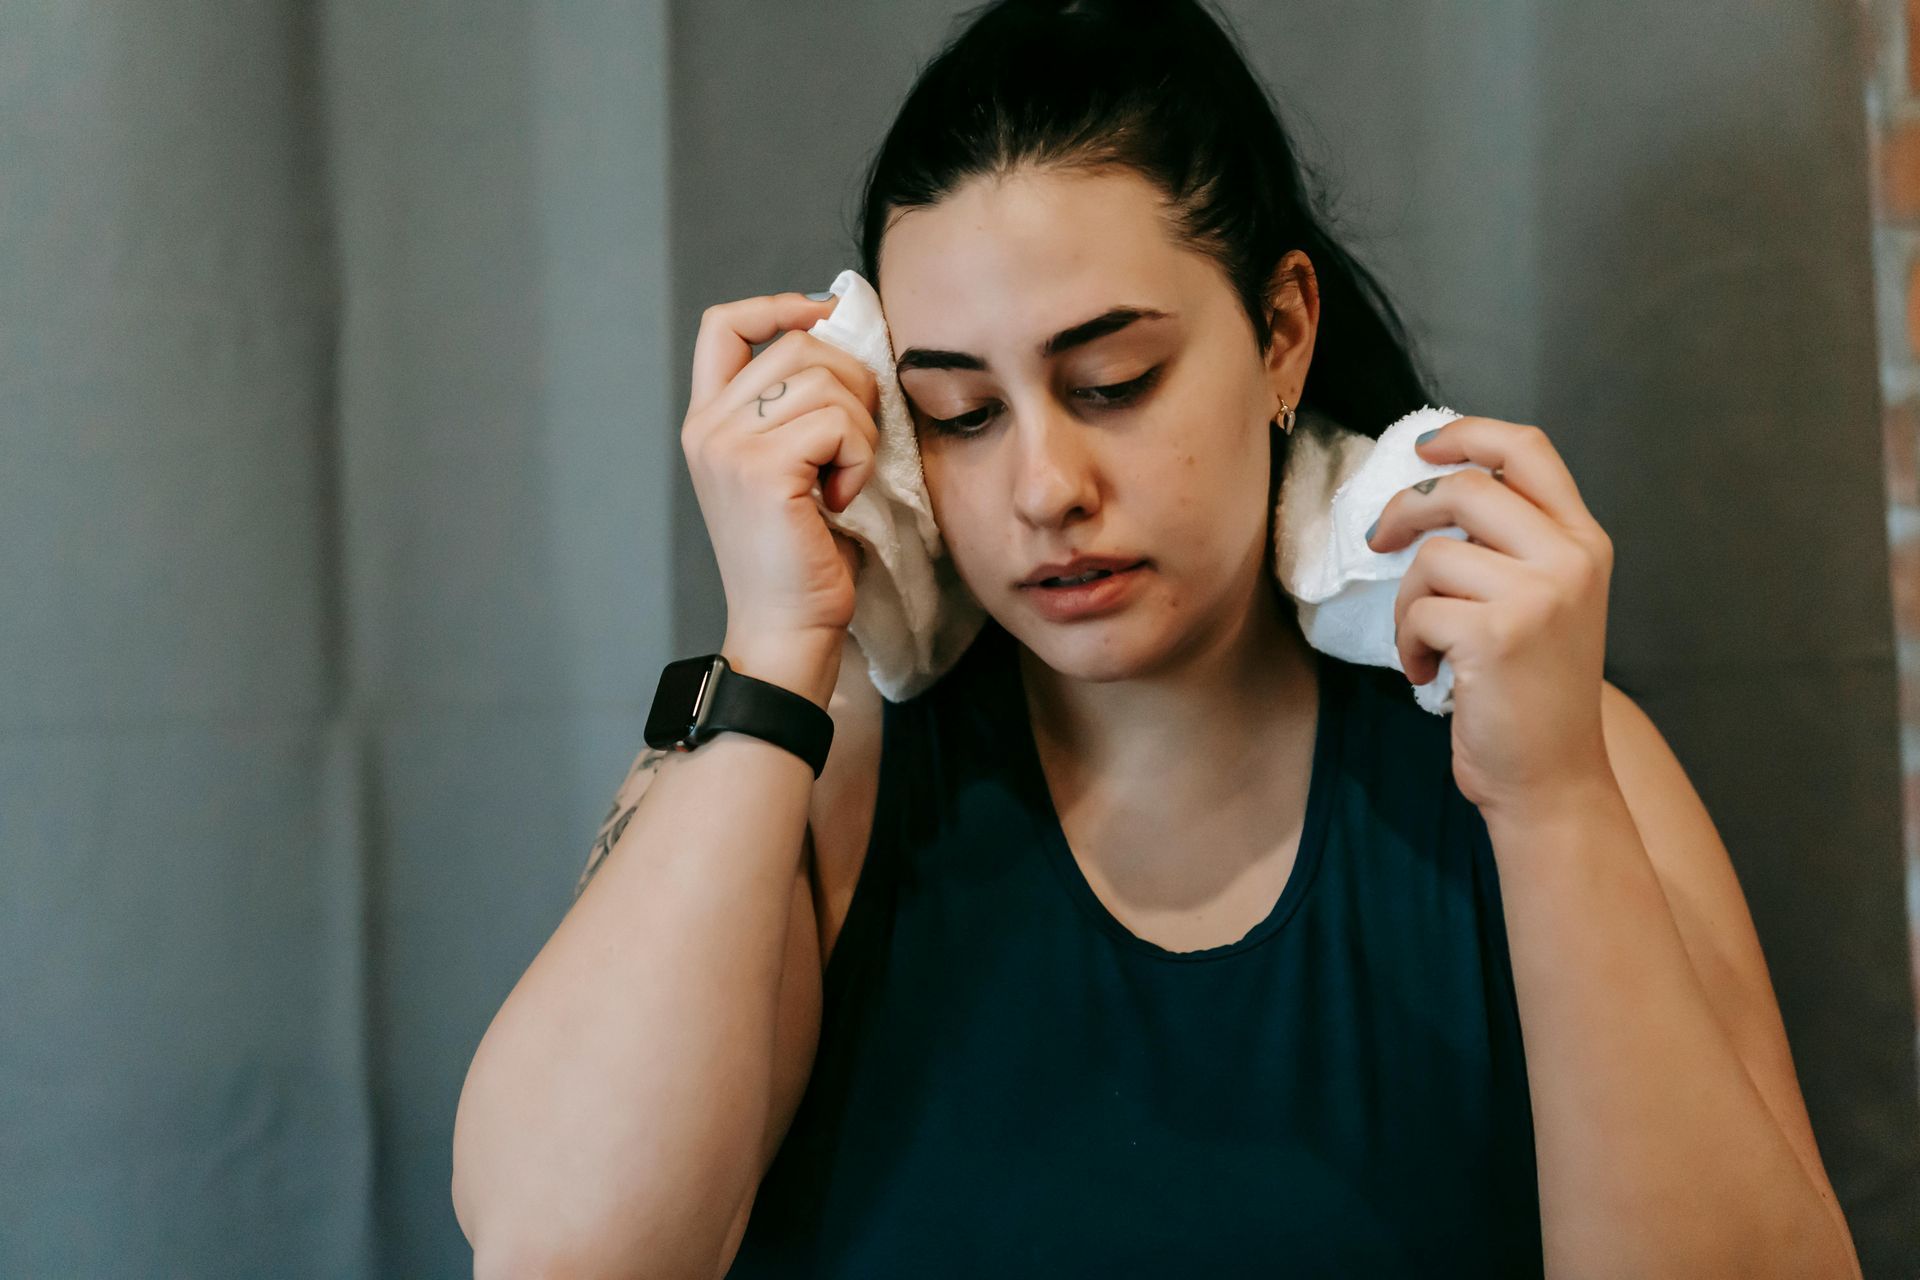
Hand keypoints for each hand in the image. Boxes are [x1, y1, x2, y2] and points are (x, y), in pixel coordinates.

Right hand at [682, 291, 877, 641]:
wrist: (785, 628)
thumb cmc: (801, 556)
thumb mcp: (788, 468)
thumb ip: (795, 408)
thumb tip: (845, 340)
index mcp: (707, 421)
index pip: (724, 325)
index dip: (779, 305)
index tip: (827, 315)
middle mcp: (708, 427)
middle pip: (797, 345)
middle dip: (851, 382)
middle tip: (857, 442)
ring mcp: (729, 446)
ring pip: (826, 382)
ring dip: (861, 430)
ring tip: (845, 480)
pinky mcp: (762, 471)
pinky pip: (840, 424)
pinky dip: (860, 458)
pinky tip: (842, 499)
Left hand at [1364, 417, 1615, 817]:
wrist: (1552, 778)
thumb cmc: (1531, 692)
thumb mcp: (1544, 601)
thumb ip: (1510, 543)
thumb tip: (1431, 490)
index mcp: (1583, 541)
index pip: (1528, 450)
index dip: (1468, 433)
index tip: (1423, 447)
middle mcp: (1570, 558)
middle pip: (1466, 487)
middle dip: (1405, 510)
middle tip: (1379, 541)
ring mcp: (1538, 594)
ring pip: (1432, 557)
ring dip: (1409, 603)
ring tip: (1426, 644)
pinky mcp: (1497, 633)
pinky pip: (1419, 610)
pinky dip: (1409, 644)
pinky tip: (1430, 674)